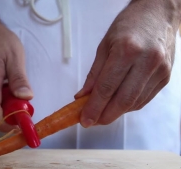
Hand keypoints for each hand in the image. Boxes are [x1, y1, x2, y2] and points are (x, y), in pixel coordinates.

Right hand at [0, 25, 32, 131]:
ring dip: (7, 107)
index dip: (7, 124)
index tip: (22, 124)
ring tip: (20, 95)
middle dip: (10, 116)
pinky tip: (11, 89)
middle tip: (26, 107)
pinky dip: (2, 100)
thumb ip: (19, 79)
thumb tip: (26, 98)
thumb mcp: (14, 56)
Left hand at [75, 0, 179, 126]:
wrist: (159, 14)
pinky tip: (118, 104)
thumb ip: (94, 74)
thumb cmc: (129, 25)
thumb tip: (82, 96)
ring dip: (116, 113)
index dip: (93, 108)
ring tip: (102, 112)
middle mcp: (146, 62)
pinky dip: (129, 106)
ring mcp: (159, 71)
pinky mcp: (166, 77)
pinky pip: (144, 99)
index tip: (84, 119)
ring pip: (135, 103)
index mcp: (127, 51)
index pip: (106, 88)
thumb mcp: (104, 45)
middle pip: (123, 101)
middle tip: (92, 121)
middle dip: (105, 116)